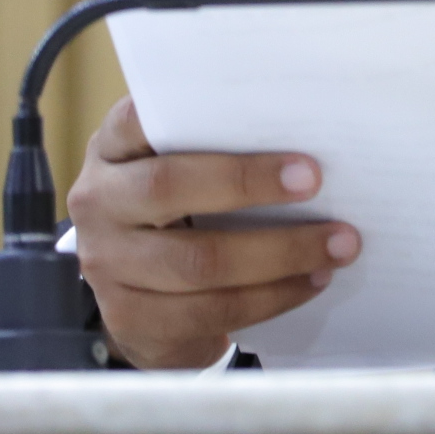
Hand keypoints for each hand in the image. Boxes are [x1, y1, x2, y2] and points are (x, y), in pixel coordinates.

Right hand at [67, 97, 359, 368]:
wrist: (141, 302)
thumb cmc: (179, 214)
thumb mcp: (180, 170)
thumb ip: (216, 146)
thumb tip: (305, 133)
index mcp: (111, 150)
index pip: (137, 119)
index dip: (200, 119)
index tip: (257, 114)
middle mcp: (98, 202)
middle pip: (168, 187)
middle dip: (249, 183)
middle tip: (316, 182)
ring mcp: (106, 265)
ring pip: (197, 262)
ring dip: (279, 253)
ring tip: (337, 245)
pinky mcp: (129, 319)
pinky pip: (208, 311)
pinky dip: (270, 297)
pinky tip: (310, 282)